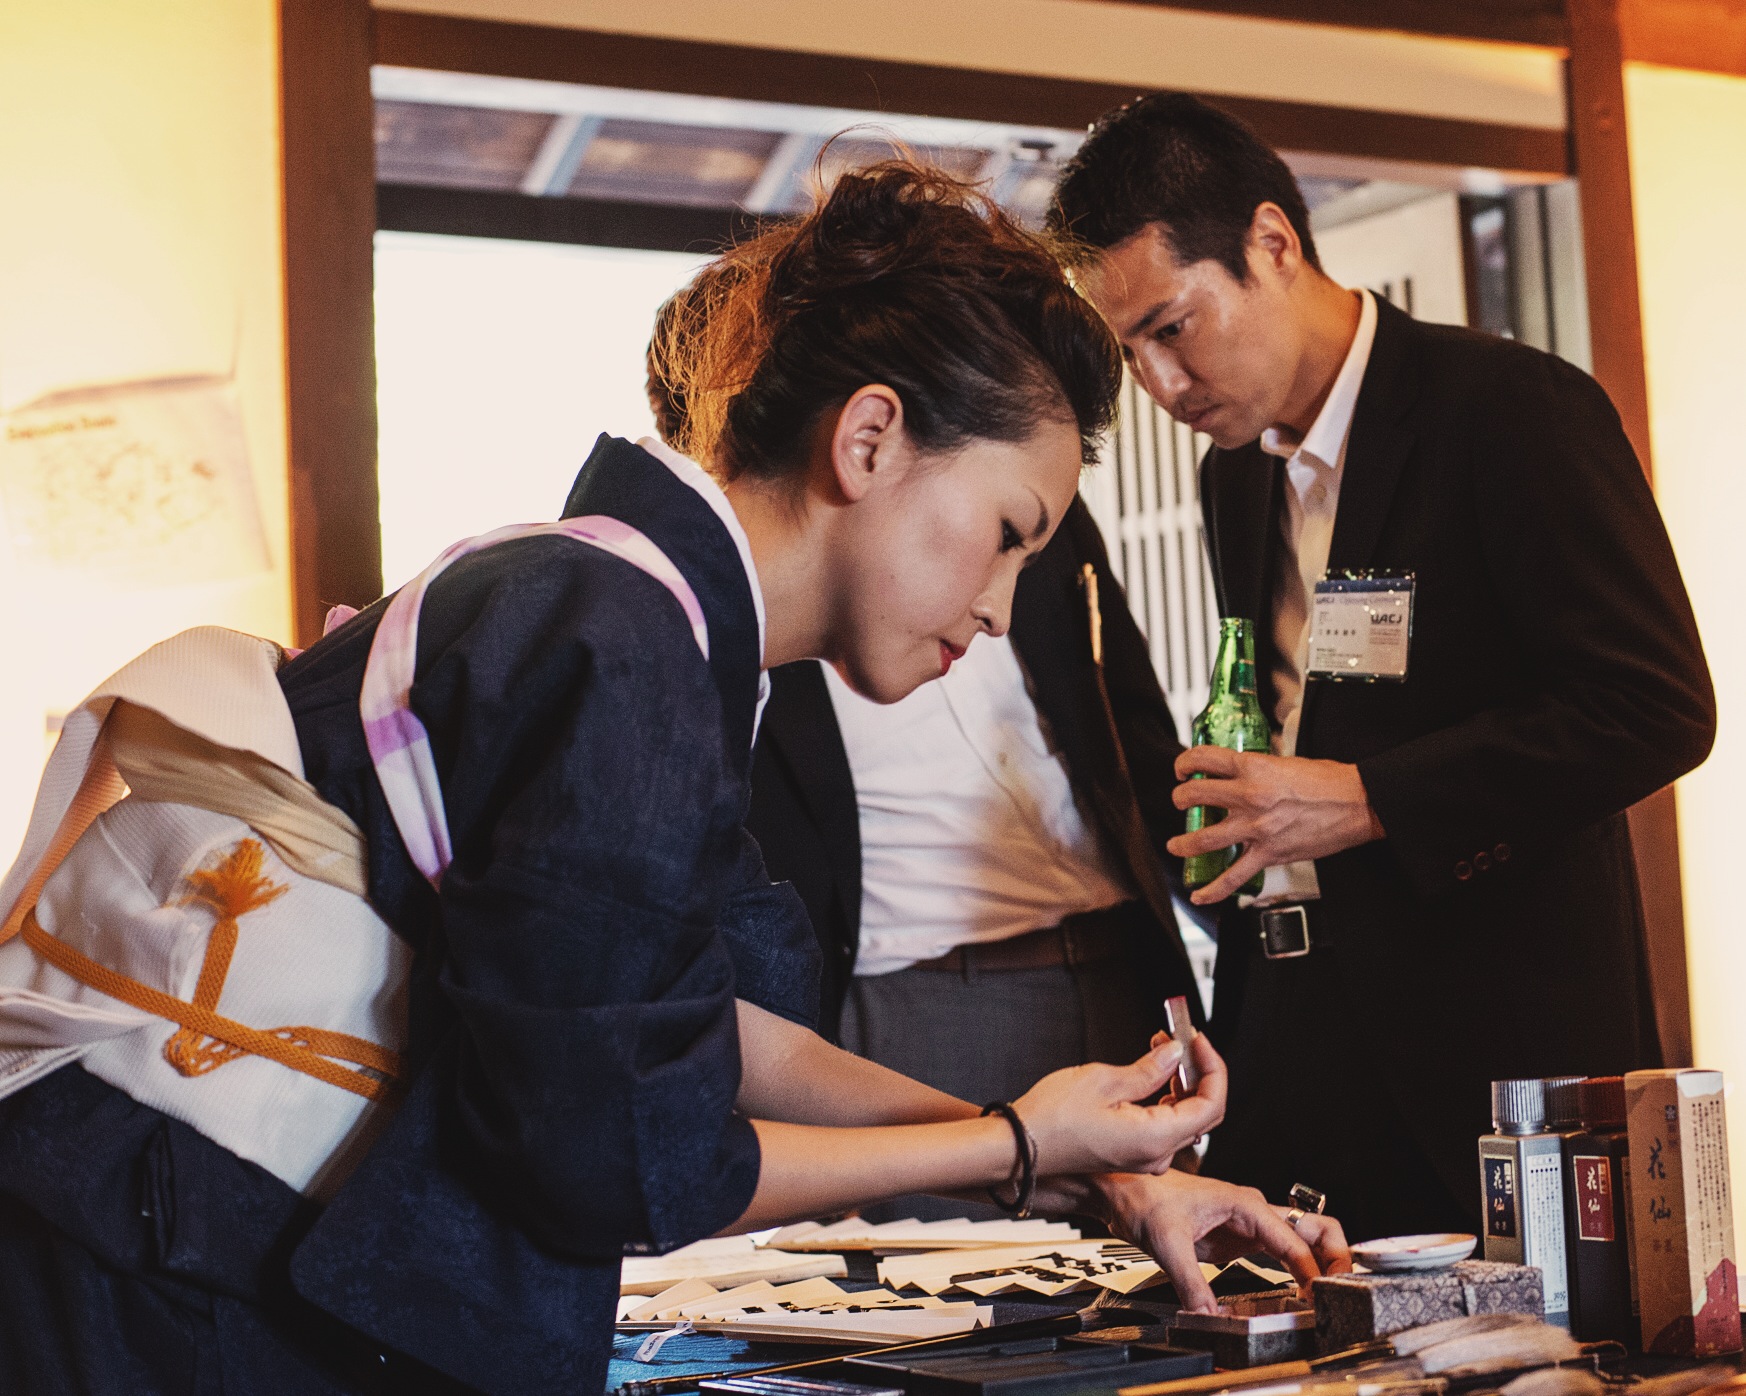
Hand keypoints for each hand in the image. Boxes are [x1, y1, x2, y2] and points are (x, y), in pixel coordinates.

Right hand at [1013, 1034, 1225, 1177]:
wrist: (1021, 1148)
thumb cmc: (1053, 1118)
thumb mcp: (1103, 1080)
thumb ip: (1148, 1069)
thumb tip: (1175, 1053)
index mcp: (1155, 1139)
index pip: (1210, 1104)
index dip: (1212, 1067)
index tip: (1197, 1039)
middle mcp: (1157, 1155)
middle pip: (1202, 1112)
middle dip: (1198, 1070)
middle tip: (1181, 1037)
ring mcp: (1145, 1157)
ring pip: (1184, 1118)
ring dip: (1181, 1081)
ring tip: (1161, 1046)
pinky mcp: (1133, 1153)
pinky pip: (1164, 1125)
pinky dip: (1165, 1097)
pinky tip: (1152, 1073)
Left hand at [1092, 1171, 1351, 1311]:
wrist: (1123, 1188)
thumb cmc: (1144, 1198)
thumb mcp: (1166, 1242)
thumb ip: (1190, 1283)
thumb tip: (1208, 1316)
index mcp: (1244, 1204)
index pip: (1293, 1240)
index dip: (1311, 1270)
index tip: (1317, 1298)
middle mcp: (1254, 1211)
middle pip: (1313, 1228)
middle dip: (1335, 1255)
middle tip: (1341, 1290)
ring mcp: (1249, 1224)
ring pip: (1301, 1240)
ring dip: (1320, 1264)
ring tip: (1328, 1296)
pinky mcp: (1239, 1238)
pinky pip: (1280, 1252)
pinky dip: (1297, 1269)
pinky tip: (1299, 1293)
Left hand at [1166, 747, 1384, 903]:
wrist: (1358, 804)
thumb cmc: (1329, 782)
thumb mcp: (1286, 763)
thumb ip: (1259, 769)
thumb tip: (1241, 774)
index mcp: (1254, 767)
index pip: (1205, 758)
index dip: (1185, 762)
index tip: (1182, 769)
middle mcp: (1250, 796)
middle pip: (1195, 795)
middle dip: (1180, 799)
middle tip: (1180, 802)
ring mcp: (1257, 827)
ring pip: (1203, 838)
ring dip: (1182, 843)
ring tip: (1175, 845)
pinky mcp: (1269, 854)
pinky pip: (1234, 876)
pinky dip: (1213, 890)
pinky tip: (1199, 895)